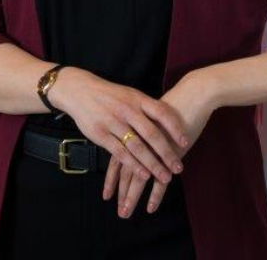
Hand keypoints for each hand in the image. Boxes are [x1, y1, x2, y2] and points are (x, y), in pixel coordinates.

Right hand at [47, 67, 189, 185]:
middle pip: (152, 135)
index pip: (161, 113)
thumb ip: (147, 108)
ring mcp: (114, 122)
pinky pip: (120, 153)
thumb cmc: (110, 95)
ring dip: (153, 164)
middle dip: (167, 153)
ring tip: (165, 176)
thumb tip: (171, 120)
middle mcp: (128, 110)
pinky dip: (133, 165)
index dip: (174, 128)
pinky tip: (143, 174)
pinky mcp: (101, 134)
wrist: (80, 91)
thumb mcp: (130, 95)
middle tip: (179, 168)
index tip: (185, 142)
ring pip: (137, 147)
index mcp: (137, 99)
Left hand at [102, 70, 216, 217]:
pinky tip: (150, 208)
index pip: (116, 159)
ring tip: (126, 212)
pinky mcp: (168, 153)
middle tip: (117, 210)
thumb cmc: (173, 103)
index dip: (112, 178)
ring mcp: (153, 148)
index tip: (107, 195)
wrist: (193, 94)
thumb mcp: (151, 115)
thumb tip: (134, 141)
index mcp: (131, 131)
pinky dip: (154, 194)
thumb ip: (141, 130)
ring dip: (132, 196)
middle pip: (125, 170)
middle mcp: (139, 140)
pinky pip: (159, 177)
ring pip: (138, 176)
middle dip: (120, 191)